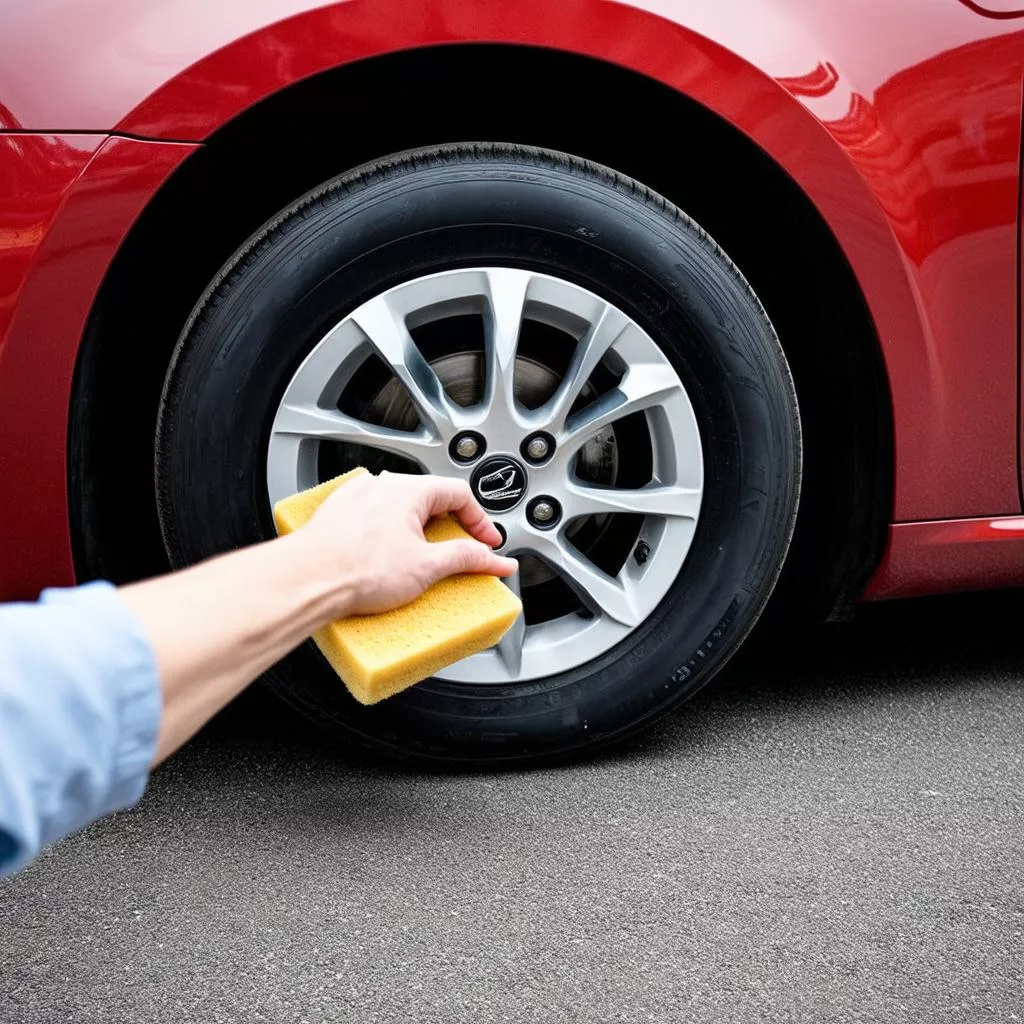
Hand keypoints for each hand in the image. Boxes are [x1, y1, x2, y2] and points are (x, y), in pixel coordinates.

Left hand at [297, 471, 517, 616]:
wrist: (306, 581)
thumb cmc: (355, 569)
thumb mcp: (427, 567)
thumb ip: (467, 558)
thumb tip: (493, 559)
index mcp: (408, 489)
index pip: (459, 494)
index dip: (480, 521)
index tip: (486, 544)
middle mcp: (380, 486)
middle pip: (430, 501)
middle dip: (449, 530)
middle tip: (457, 556)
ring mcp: (355, 499)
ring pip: (399, 510)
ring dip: (417, 534)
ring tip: (418, 564)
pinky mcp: (336, 517)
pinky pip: (374, 521)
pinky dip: (388, 538)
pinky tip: (385, 563)